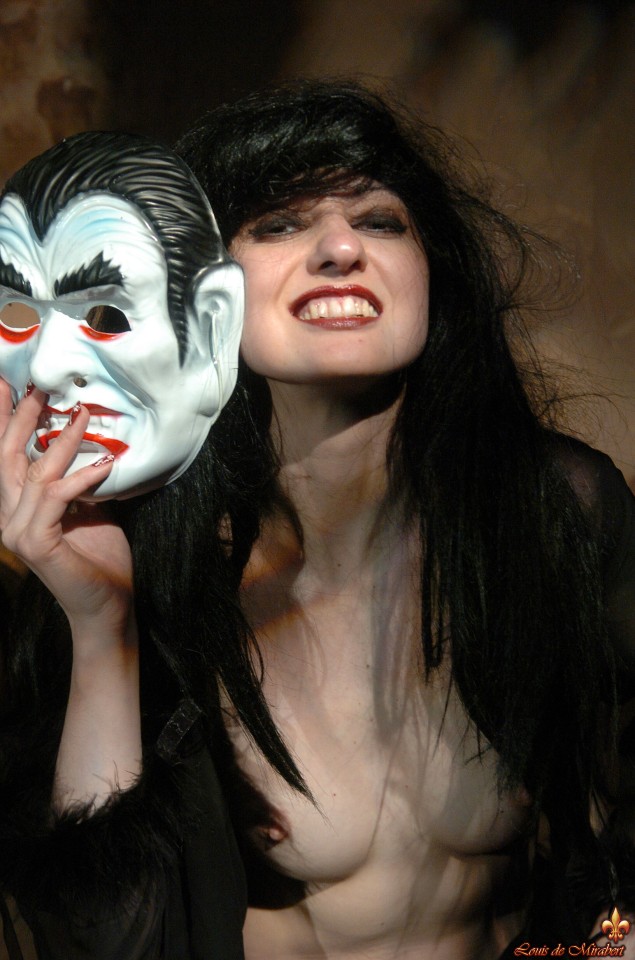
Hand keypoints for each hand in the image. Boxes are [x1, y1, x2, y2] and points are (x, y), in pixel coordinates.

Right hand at [0, 380, 132, 643]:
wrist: (107, 604)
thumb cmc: (99, 557)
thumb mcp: (88, 508)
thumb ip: (77, 480)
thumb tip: (87, 443)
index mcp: (15, 508)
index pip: (4, 458)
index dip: (3, 421)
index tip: (6, 385)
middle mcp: (7, 518)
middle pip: (6, 457)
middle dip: (20, 417)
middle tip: (35, 384)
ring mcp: (17, 532)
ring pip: (34, 472)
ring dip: (62, 440)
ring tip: (83, 412)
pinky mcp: (36, 544)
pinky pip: (57, 496)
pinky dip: (83, 476)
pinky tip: (107, 462)